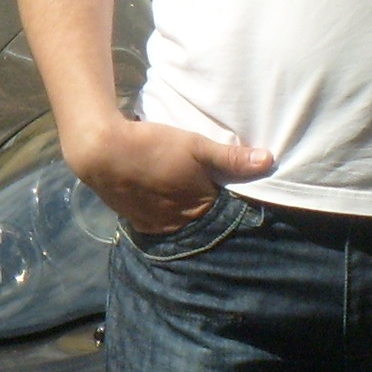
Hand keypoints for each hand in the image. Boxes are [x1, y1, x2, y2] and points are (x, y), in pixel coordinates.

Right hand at [66, 116, 274, 235]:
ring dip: (182, 210)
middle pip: (200, 218)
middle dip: (205, 206)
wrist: (101, 152)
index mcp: (198, 208)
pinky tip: (161, 197)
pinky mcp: (134, 221)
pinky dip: (163, 213)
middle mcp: (178, 224)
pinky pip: (157, 222)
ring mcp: (154, 225)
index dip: (227, 196)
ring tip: (182, 191)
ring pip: (178, 221)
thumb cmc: (154, 147)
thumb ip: (231, 158)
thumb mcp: (196, 145)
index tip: (228, 184)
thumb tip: (270, 161)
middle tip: (204, 186)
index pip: (224, 210)